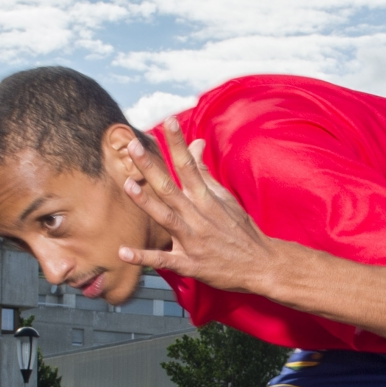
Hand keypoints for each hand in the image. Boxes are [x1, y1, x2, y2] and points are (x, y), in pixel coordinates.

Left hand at [118, 119, 276, 293]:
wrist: (262, 265)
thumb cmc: (241, 230)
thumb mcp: (225, 198)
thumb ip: (204, 172)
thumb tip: (196, 143)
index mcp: (206, 199)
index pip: (189, 165)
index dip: (177, 143)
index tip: (168, 121)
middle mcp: (198, 217)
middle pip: (171, 188)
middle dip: (151, 167)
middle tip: (132, 146)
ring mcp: (193, 240)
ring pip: (166, 218)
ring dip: (146, 202)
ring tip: (128, 185)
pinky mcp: (190, 264)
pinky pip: (164, 260)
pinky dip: (144, 257)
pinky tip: (123, 252)